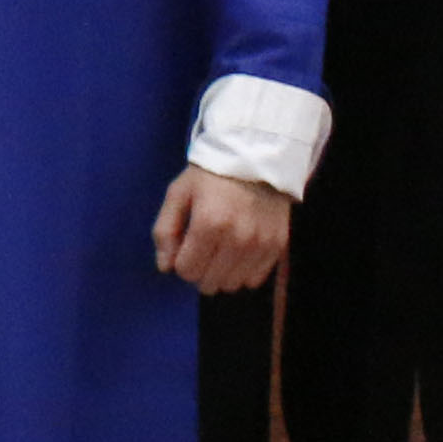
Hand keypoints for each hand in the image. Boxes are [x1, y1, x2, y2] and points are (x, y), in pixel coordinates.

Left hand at [150, 167, 292, 292]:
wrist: (256, 157)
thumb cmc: (211, 175)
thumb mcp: (178, 193)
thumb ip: (165, 230)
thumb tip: (165, 267)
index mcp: (209, 223)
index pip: (187, 270)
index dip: (181, 262)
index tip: (186, 246)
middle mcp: (237, 238)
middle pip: (209, 281)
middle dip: (199, 270)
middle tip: (202, 249)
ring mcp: (260, 244)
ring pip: (232, 284)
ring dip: (221, 274)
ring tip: (220, 252)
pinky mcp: (277, 245)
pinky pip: (255, 279)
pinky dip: (243, 272)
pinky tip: (238, 253)